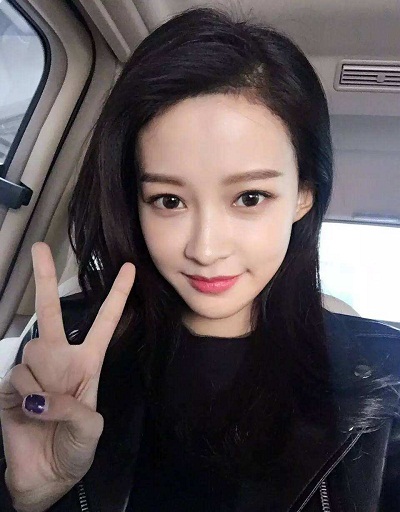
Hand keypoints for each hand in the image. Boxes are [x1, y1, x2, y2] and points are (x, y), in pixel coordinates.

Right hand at [0, 242, 135, 510]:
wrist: (45, 477)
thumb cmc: (75, 450)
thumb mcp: (92, 430)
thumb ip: (75, 409)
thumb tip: (43, 395)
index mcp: (87, 363)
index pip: (104, 322)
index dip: (117, 296)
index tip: (130, 268)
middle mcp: (59, 359)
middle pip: (52, 311)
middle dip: (45, 278)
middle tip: (40, 247)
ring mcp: (33, 370)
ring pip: (35, 348)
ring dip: (44, 377)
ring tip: (47, 406)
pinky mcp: (10, 385)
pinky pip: (19, 374)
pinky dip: (28, 394)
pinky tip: (31, 411)